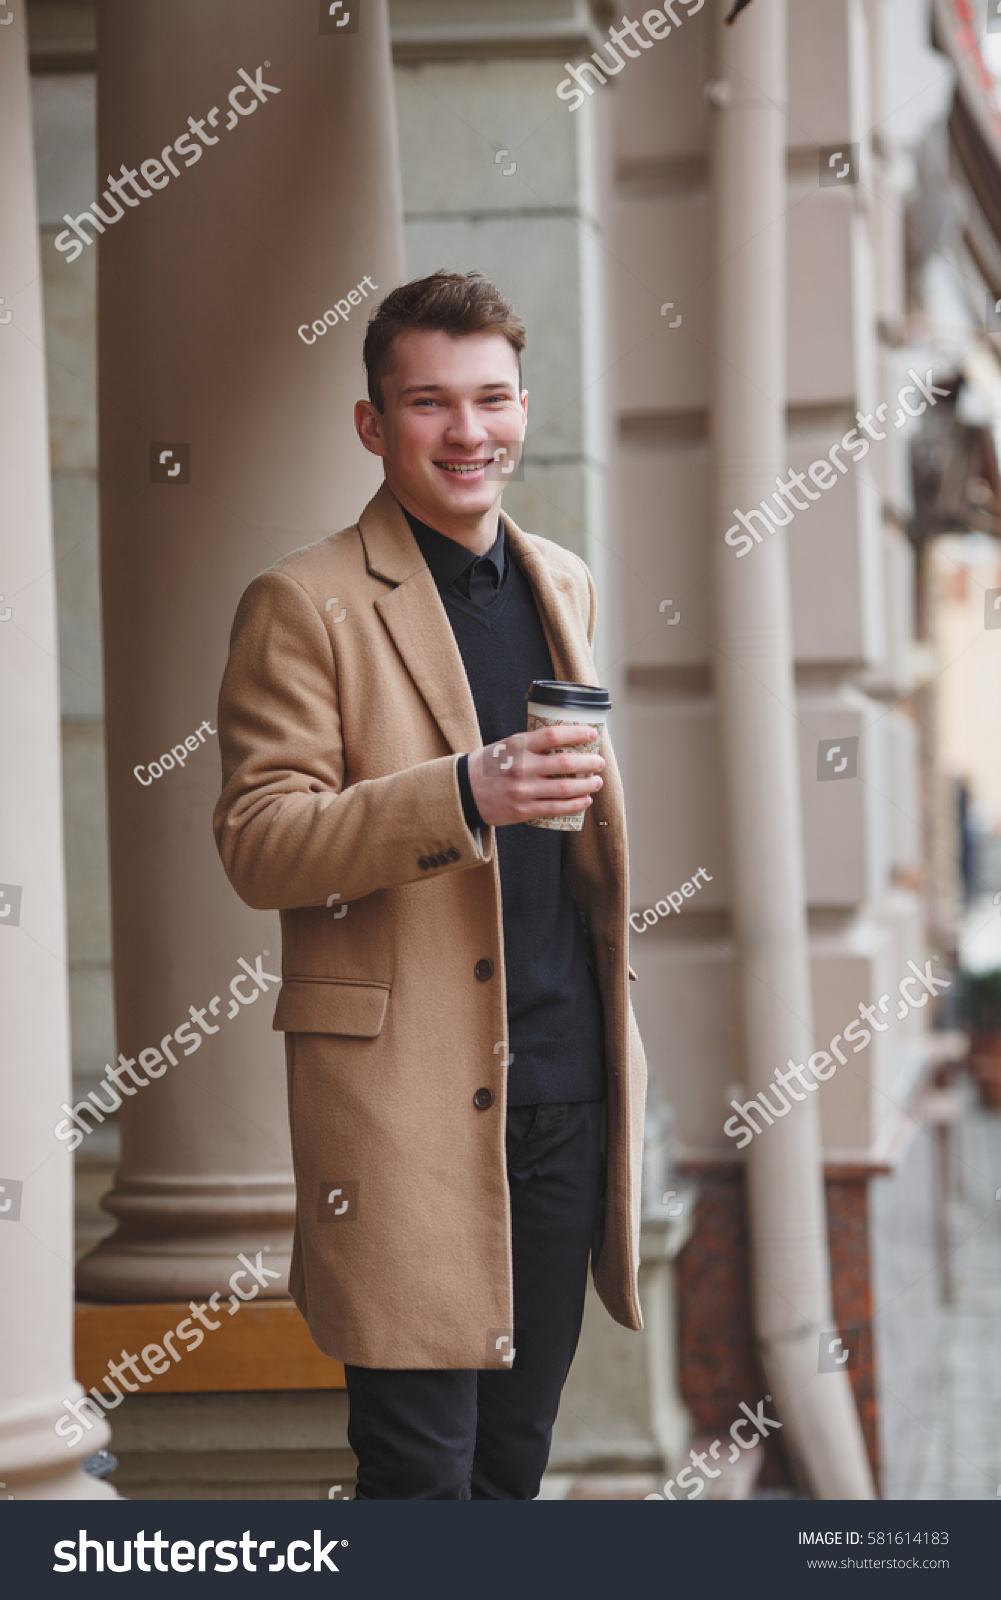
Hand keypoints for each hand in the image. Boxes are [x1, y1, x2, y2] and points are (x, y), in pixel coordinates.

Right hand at [467, 725, 604, 827]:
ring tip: (596, 781)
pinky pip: (556, 808)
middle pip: (565, 764)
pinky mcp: (523, 810)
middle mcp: (521, 768)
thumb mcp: (506, 746)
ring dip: (587, 785)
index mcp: (518, 746)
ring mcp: (523, 791)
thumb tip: (566, 742)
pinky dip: (574, 804)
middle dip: (588, 763)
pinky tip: (584, 800)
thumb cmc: (489, 765)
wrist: (464, 792)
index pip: (553, 735)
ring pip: (565, 789)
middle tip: (599, 762)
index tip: (592, 734)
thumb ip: (531, 744)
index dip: (577, 734)